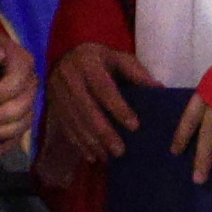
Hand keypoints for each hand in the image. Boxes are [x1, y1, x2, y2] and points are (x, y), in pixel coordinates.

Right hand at [38, 42, 152, 181]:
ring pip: (74, 121)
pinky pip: (65, 126)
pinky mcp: (52, 104)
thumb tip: (158, 89)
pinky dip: (78, 143)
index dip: (118, 108)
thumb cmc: (102, 59)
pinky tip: (91, 156)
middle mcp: (68, 77)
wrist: (69, 54)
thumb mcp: (120, 58)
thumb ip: (137, 73)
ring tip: (107, 158)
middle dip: (104, 132)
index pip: (103, 88)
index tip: (134, 126)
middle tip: (120, 151)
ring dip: (91, 142)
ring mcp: (56, 92)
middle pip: (86, 109)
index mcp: (88, 63)